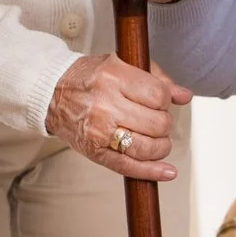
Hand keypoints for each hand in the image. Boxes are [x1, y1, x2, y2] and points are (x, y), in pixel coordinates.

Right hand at [45, 54, 191, 180]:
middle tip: (155, 119)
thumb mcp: (122, 64)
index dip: (165, 101)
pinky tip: (167, 172)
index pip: (159, 96)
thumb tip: (184, 96)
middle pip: (157, 123)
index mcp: (114, 77)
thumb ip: (157, 78)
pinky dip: (152, 172)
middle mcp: (106, 105)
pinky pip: (128, 166)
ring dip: (161, 146)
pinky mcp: (94, 151)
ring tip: (157, 140)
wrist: (51, 92)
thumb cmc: (90, 77)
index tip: (158, 101)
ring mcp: (99, 131)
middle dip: (164, 123)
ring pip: (147, 147)